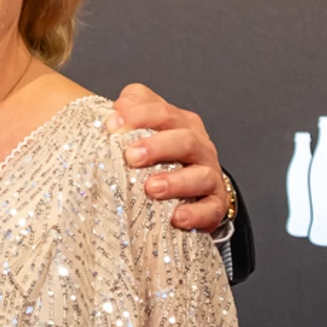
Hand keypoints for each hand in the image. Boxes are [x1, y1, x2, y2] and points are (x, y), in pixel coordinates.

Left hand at [106, 83, 228, 232]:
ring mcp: (209, 176)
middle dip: (157, 146)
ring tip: (151, 188)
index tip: (111, 126)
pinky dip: (195, 213)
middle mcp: (199, 147)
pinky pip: (210, 209)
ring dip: (176, 182)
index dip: (138, 116)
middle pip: (185, 140)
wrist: (195, 189)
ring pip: (201, 175)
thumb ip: (132, 109)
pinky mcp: (215, 205)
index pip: (163, 112)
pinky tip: (177, 217)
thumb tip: (116, 109)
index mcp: (181, 124)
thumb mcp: (147, 127)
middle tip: (131, 156)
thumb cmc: (163, 157)